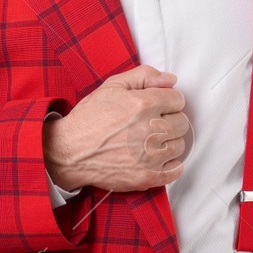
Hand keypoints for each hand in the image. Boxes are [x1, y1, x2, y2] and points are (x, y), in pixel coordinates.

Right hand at [43, 65, 188, 192]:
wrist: (70, 151)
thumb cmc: (89, 118)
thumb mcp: (112, 86)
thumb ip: (144, 76)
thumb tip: (170, 80)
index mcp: (144, 104)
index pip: (178, 100)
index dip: (167, 101)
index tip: (157, 107)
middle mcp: (151, 129)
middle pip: (182, 123)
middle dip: (168, 120)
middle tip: (150, 123)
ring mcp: (150, 155)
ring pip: (180, 146)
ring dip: (168, 142)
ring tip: (149, 141)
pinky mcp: (148, 176)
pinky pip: (176, 170)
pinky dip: (169, 164)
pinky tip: (154, 158)